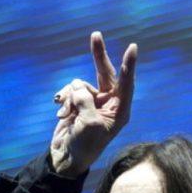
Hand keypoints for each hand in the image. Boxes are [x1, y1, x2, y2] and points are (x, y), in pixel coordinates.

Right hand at [50, 31, 137, 177]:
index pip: (127, 83)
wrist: (66, 157)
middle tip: (96, 35)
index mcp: (120, 111)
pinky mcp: (78, 104)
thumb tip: (77, 87)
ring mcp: (94, 103)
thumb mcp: (88, 123)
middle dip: (98, 56)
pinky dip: (64, 99)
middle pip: (105, 73)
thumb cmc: (84, 145)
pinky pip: (70, 91)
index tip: (132, 48)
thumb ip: (85, 100)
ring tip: (65, 113)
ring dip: (71, 96)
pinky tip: (60, 113)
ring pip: (80, 84)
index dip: (129, 65)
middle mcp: (109, 104)